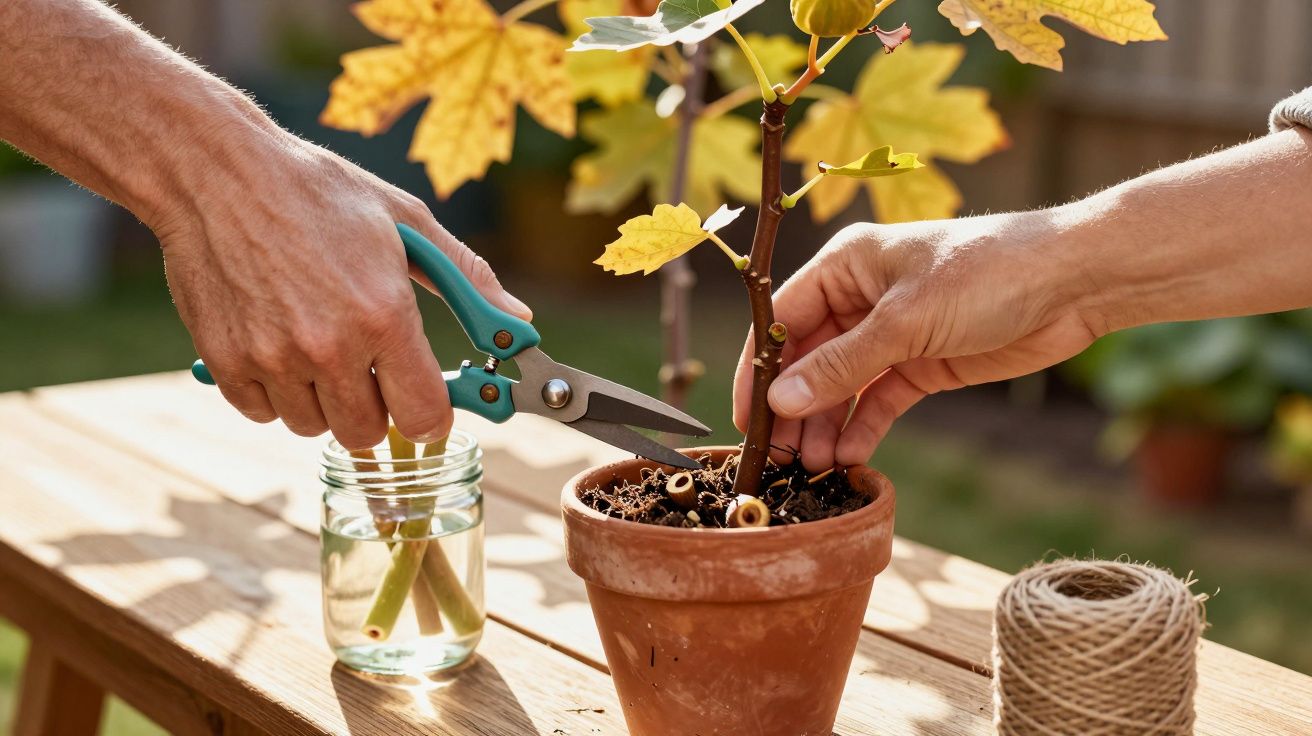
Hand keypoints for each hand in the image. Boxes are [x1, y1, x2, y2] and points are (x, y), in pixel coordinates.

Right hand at [154, 132, 529, 449]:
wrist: (214, 171)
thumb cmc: (316, 191)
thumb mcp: (405, 220)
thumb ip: (467, 278)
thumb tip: (516, 320)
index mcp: (383, 314)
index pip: (425, 416)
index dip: (432, 414)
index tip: (425, 399)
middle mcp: (328, 346)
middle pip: (368, 433)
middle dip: (376, 407)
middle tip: (367, 364)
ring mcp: (272, 358)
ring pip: (314, 427)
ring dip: (323, 400)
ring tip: (317, 344)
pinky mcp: (226, 362)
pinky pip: (263, 413)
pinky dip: (274, 392)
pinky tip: (277, 344)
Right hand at [733, 212, 1099, 470]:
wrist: (1074, 282)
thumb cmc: (988, 273)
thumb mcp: (905, 320)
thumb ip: (841, 365)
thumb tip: (781, 402)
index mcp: (845, 264)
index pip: (781, 320)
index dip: (761, 371)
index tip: (746, 419)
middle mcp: (860, 297)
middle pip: (808, 359)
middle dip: (794, 408)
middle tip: (780, 458)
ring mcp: (892, 333)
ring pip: (841, 386)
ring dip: (826, 425)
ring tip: (814, 467)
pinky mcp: (923, 363)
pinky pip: (879, 400)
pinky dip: (863, 428)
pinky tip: (850, 457)